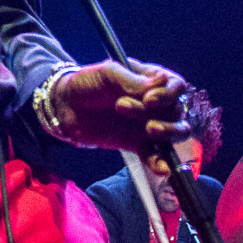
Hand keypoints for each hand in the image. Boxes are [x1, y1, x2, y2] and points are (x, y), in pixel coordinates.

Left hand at [47, 59, 189, 153]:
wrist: (66, 106)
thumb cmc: (88, 83)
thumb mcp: (108, 73)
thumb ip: (132, 80)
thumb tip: (161, 82)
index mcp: (150, 79)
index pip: (175, 85)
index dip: (168, 93)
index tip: (149, 99)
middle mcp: (155, 103)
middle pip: (176, 109)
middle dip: (159, 111)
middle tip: (125, 108)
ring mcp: (148, 124)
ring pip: (175, 131)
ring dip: (168, 133)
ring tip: (149, 130)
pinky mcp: (138, 144)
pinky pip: (156, 155)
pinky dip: (161, 163)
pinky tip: (162, 169)